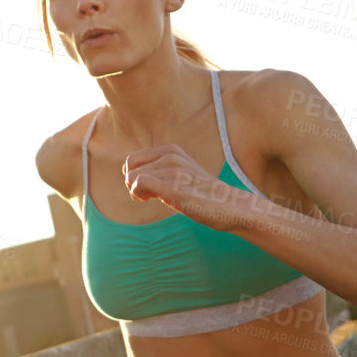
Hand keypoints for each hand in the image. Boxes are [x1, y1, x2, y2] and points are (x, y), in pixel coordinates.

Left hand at [123, 143, 239, 229]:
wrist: (228, 206)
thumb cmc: (201, 194)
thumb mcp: (179, 174)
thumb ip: (158, 170)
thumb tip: (128, 175)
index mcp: (172, 150)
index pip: (133, 159)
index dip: (132, 175)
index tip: (144, 188)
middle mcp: (171, 156)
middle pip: (130, 168)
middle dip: (132, 183)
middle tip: (146, 196)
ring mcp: (172, 170)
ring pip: (132, 176)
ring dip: (135, 191)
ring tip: (150, 199)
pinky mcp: (173, 186)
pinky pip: (140, 182)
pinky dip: (137, 193)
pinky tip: (148, 200)